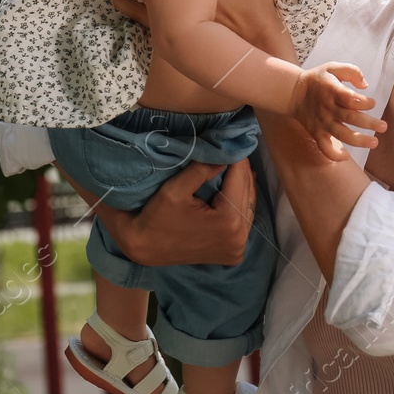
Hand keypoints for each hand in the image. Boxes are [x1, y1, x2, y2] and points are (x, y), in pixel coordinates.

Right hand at [65, 159, 254, 266]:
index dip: (236, 157)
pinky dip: (240, 203)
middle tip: (233, 149)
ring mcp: (237, 248)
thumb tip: (226, 151)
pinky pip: (244, 221)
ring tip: (234, 165)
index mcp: (227, 221)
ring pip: (249, 206)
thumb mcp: (175, 189)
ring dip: (242, 185)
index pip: (240, 179)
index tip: (232, 140)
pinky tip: (233, 189)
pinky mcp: (234, 253)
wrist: (145, 247)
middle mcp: (239, 237)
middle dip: (241, 170)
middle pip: (247, 192)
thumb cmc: (156, 217)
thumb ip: (202, 169)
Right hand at [290, 62, 384, 159]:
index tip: (373, 103)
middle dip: (369, 123)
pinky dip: (334, 154)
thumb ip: (351, 71)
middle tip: (384, 127)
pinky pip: (324, 147)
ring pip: (342, 135)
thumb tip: (365, 85)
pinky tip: (346, 156)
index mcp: (333, 91)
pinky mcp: (316, 133)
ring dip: (359, 141)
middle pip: (351, 118)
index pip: (350, 99)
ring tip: (374, 142)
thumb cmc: (317, 79)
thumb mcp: (332, 67)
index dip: (364, 102)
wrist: (293, 92)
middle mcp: (328, 108)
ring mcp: (322, 122)